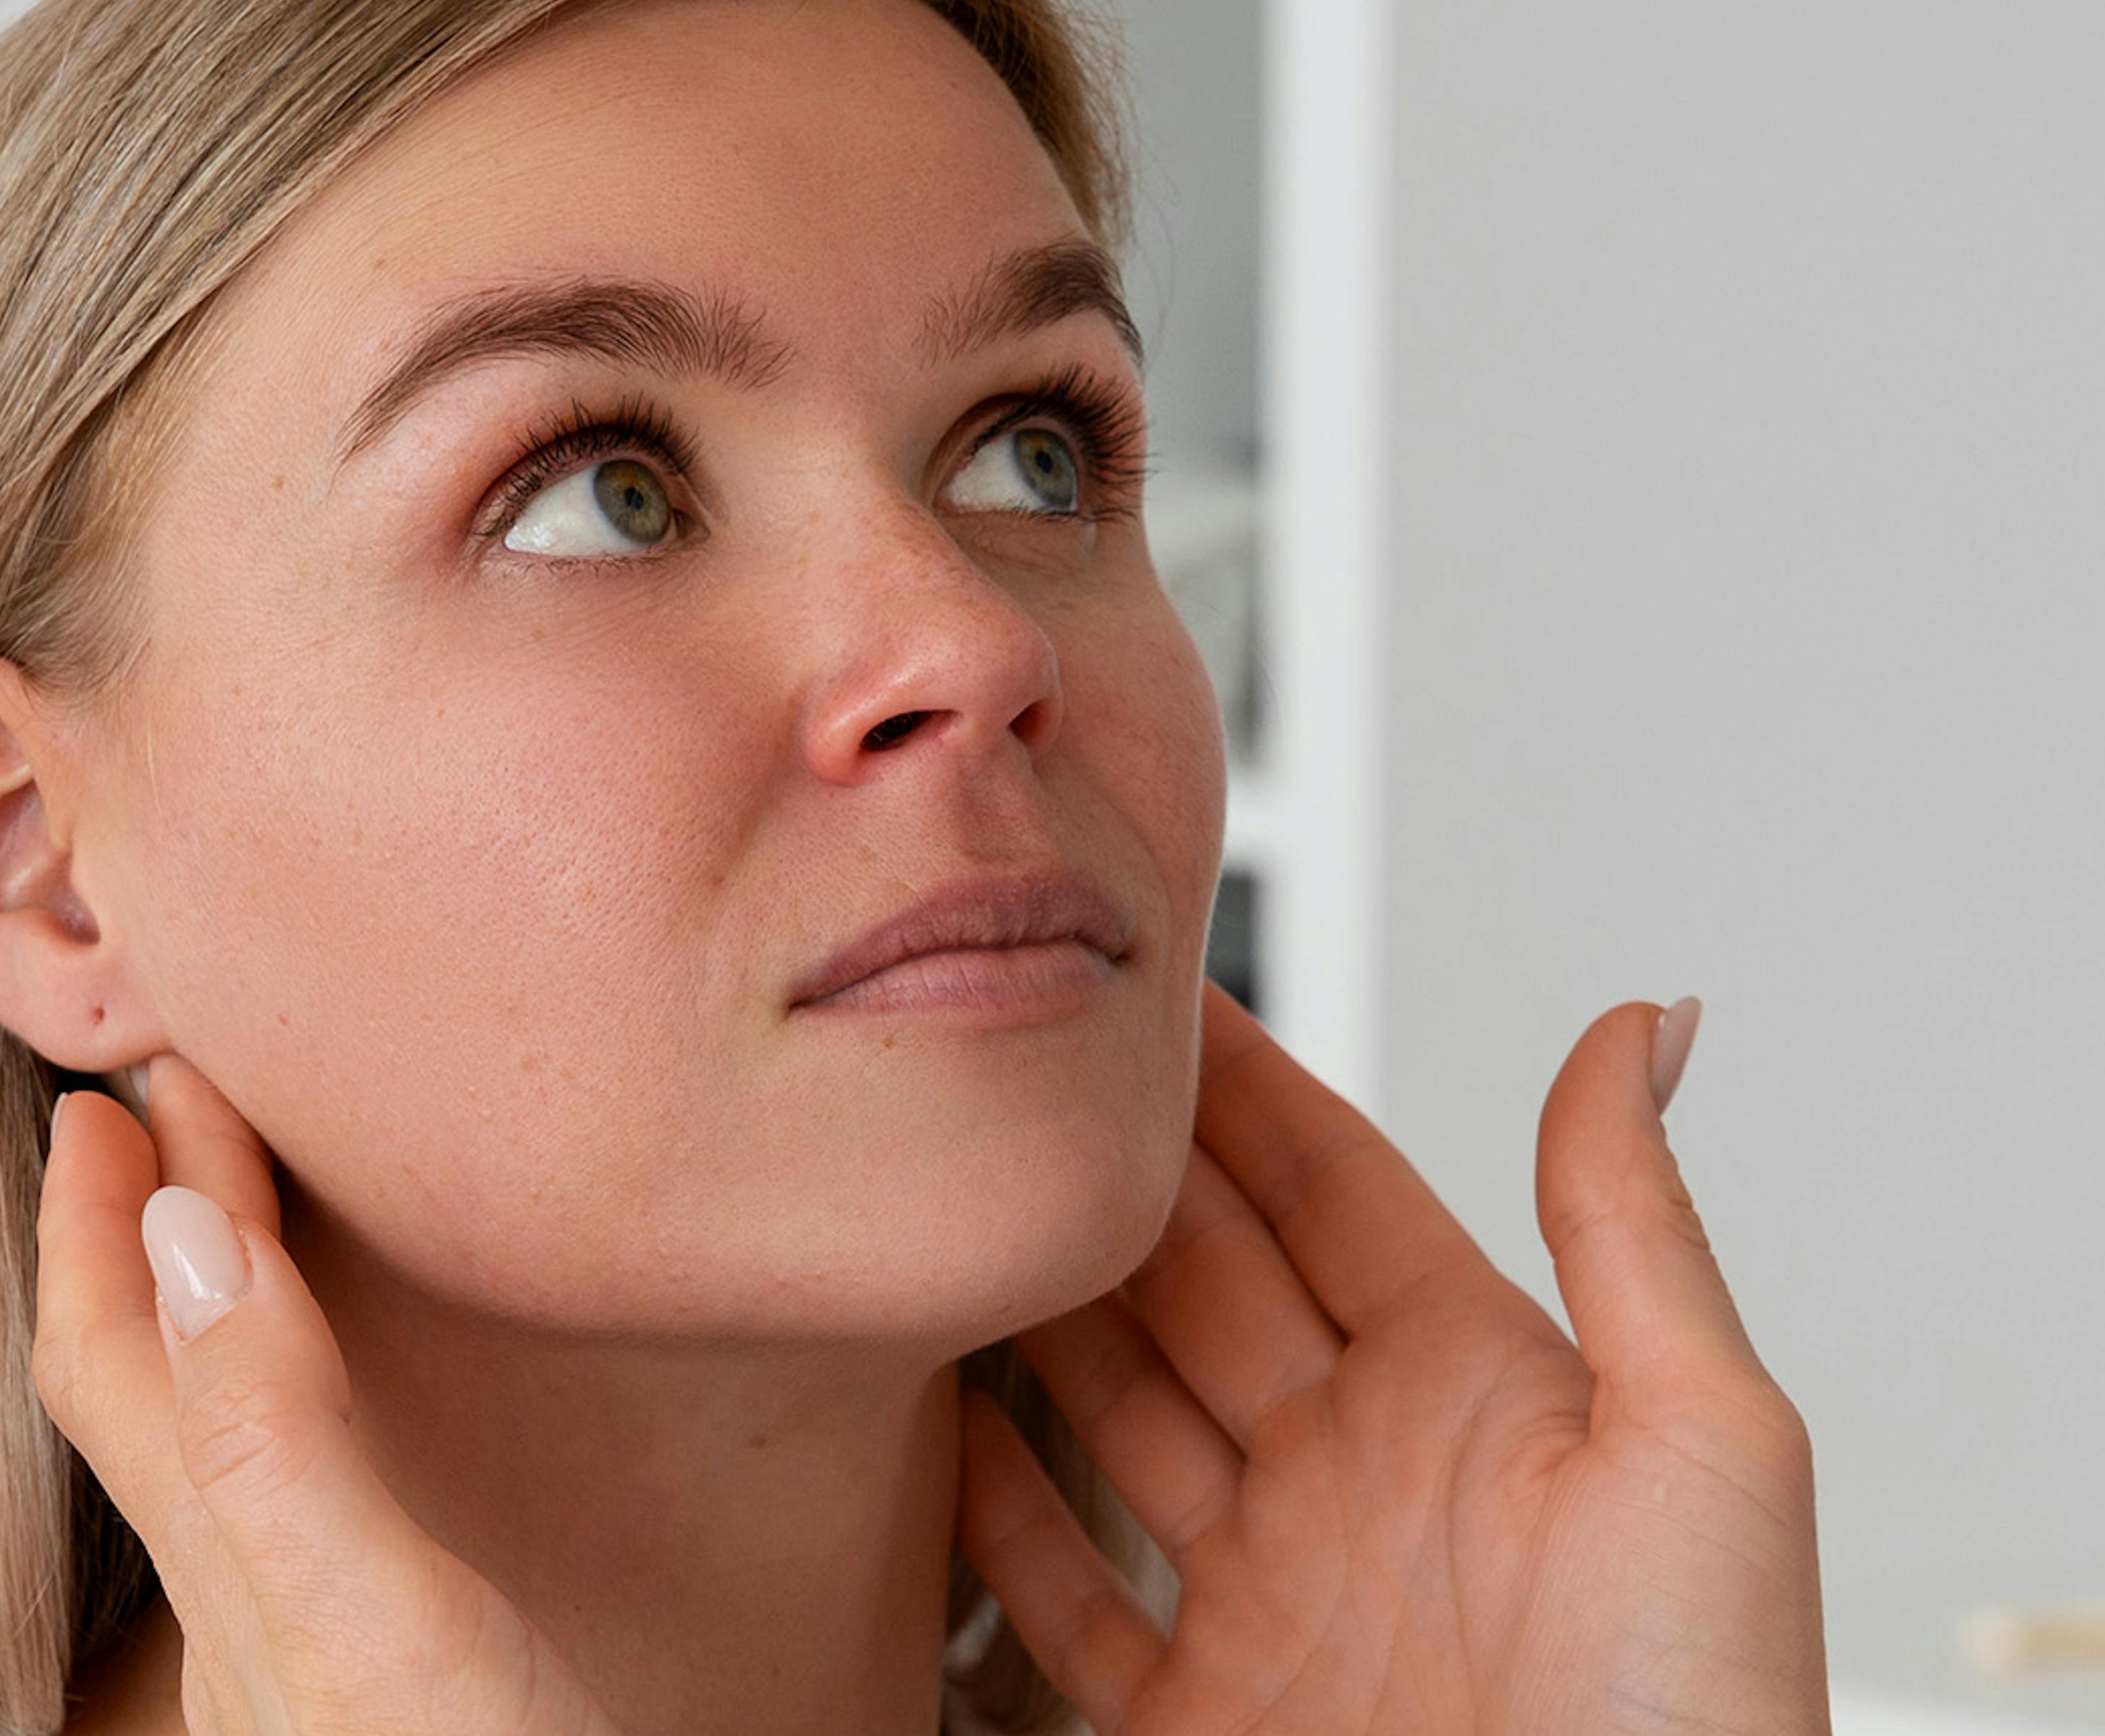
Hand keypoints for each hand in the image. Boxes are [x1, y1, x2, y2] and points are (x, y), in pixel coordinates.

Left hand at [32, 1053, 620, 1734]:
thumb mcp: (379, 1623)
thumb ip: (274, 1439)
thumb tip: (171, 1233)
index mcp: (232, 1574)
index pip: (114, 1358)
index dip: (96, 1216)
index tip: (108, 1089)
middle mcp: (255, 1611)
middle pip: (154, 1386)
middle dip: (149, 1231)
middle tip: (160, 1107)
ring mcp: (326, 1647)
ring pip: (226, 1438)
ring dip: (219, 1301)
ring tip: (241, 1210)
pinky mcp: (408, 1673)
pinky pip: (312, 1487)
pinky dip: (311, 1389)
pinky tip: (365, 1403)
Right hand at [957, 980, 1830, 1733]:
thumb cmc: (1689, 1725)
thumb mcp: (1703, 1446)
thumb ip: (1633, 1228)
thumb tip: (1646, 1025)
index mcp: (1477, 1396)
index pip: (1331, 1191)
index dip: (1243, 1086)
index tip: (1156, 987)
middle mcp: (1360, 1479)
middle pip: (1204, 1279)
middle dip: (1118, 1169)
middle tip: (1020, 1064)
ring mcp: (1271, 1597)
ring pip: (1117, 1413)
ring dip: (1042, 1315)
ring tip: (960, 1211)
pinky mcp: (1196, 1717)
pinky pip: (1065, 1597)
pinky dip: (998, 1515)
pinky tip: (945, 1432)